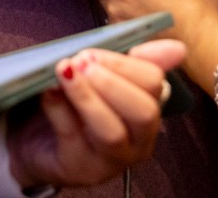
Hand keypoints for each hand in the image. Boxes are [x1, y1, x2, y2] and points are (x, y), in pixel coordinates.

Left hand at [11, 39, 186, 186]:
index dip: (126, 65)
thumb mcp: (103, 79)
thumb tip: (178, 48)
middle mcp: (138, 141)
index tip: (94, 52)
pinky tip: (48, 91)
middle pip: (144, 113)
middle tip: (82, 61)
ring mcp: (110, 160)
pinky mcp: (79, 168)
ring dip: (87, 96)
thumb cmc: (77, 106)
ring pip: (112, 132)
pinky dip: (59, 108)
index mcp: (147, 113)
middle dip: (113, 82)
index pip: (155, 85)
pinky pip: (73, 137)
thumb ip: (133, 61)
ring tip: (64, 71)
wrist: (40, 143)